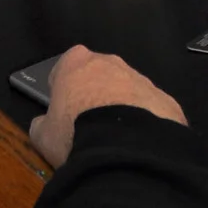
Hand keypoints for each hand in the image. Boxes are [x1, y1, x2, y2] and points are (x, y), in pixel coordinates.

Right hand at [28, 45, 187, 165]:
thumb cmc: (74, 131)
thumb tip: (43, 124)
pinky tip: (136, 140)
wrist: (125, 145)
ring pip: (127, 90)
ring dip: (121, 106)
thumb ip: (42, 123)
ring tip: (114, 134)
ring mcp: (142, 79)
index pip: (67, 66)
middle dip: (95, 92)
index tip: (63, 104)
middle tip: (88, 120)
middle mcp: (112, 63)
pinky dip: (144, 120)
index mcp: (77, 62)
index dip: (64, 85)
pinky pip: (150, 107)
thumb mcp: (42, 134)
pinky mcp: (164, 98)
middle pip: (100, 75)